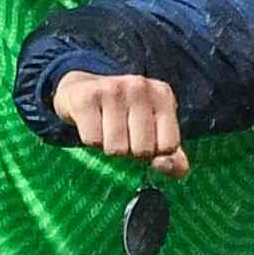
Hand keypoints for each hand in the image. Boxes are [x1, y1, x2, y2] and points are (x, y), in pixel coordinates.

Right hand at [50, 69, 189, 178]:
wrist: (81, 88)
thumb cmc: (124, 117)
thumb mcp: (155, 133)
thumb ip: (172, 159)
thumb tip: (164, 167)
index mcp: (162, 95)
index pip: (169, 146)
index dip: (154, 152)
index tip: (144, 138)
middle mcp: (140, 87)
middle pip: (142, 150)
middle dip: (130, 151)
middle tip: (122, 134)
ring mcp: (112, 89)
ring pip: (116, 148)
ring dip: (109, 147)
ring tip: (106, 129)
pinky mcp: (86, 97)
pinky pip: (93, 140)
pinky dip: (91, 140)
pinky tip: (93, 123)